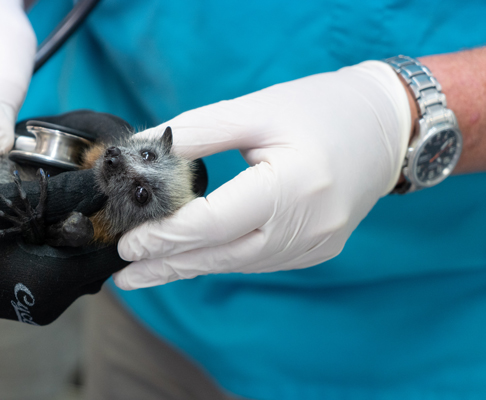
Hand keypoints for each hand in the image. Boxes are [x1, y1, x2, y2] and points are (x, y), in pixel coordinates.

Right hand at [0, 169, 127, 325]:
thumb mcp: (9, 205)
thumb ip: (63, 193)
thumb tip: (105, 179)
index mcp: (53, 282)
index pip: (113, 255)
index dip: (124, 223)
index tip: (124, 193)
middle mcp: (53, 302)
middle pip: (100, 262)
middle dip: (103, 227)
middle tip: (97, 191)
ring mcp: (41, 307)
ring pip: (82, 268)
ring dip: (82, 237)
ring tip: (73, 202)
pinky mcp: (29, 303)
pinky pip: (62, 275)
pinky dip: (64, 249)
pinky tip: (50, 222)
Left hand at [114, 61, 411, 289]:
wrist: (386, 127)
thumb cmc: (321, 109)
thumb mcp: (256, 110)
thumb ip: (196, 132)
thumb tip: (144, 148)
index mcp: (293, 186)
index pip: (214, 224)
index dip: (167, 236)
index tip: (129, 241)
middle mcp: (308, 227)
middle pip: (222, 255)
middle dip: (168, 264)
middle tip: (124, 271)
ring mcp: (315, 245)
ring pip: (237, 265)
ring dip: (190, 267)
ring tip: (145, 274)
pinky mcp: (316, 251)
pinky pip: (257, 262)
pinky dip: (220, 260)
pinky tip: (190, 261)